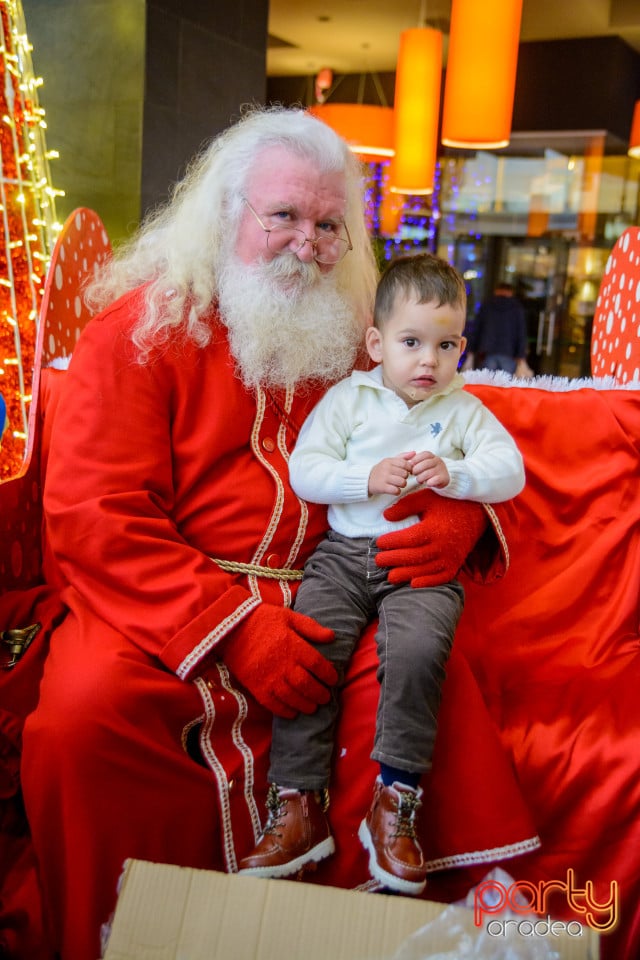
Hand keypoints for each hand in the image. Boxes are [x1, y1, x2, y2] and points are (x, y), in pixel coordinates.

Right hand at [221, 604, 337, 718]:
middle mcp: (284, 664)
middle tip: (326, 697)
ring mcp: (269, 678)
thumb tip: (332, 636)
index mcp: (293, 646)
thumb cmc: (263, 620)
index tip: (334, 679)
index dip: (329, 675)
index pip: (318, 665)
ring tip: (313, 707)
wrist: (231, 628)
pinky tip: (293, 712)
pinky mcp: (256, 687)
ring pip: (293, 698)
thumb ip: (311, 627)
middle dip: (320, 694)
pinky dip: (285, 711)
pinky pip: (274, 705)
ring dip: (306, 705)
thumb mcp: (288, 616)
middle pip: (308, 685)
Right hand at [369, 452, 414, 495]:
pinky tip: (394, 490)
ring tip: (398, 485)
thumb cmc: (381, 471)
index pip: (405, 464)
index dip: (409, 469)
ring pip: (402, 482)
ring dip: (402, 485)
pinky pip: (396, 490)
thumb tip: (414, 453)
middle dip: (405, 478)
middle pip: (405, 474)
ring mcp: (384, 478)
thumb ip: (402, 457)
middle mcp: (386, 468)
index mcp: (389, 461)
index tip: (407, 472)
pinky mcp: (382, 487)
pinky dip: (397, 491)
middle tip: (400, 479)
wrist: (366, 480)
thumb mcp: (389, 461)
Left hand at [375, 488, 487, 587]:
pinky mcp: (456, 563)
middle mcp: (442, 546)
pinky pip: (442, 577)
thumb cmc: (448, 503)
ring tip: (390, 576)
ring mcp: (451, 557)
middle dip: (394, 560)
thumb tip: (386, 516)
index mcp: (434, 529)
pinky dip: (428, 582)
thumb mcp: (427, 498)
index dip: (392, 542)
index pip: (408, 539)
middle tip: (378, 560)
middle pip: (414, 556)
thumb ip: (406, 506)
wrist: (477, 512)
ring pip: (425, 569)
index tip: (379, 543)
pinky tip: (413, 584)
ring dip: (406, 574)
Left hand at [408, 451, 449, 488]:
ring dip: (421, 477)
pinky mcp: (444, 478)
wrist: (441, 478)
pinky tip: (427, 483)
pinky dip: (430, 482)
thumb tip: (407, 459)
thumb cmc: (427, 469)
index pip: (424, 454)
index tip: (410, 465)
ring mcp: (441, 469)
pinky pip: (436, 479)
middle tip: (413, 474)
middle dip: (417, 469)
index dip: (416, 460)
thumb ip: (413, 460)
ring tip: (419, 480)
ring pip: (430, 472)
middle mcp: (437, 461)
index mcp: (431, 456)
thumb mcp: (421, 462)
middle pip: (426, 463)